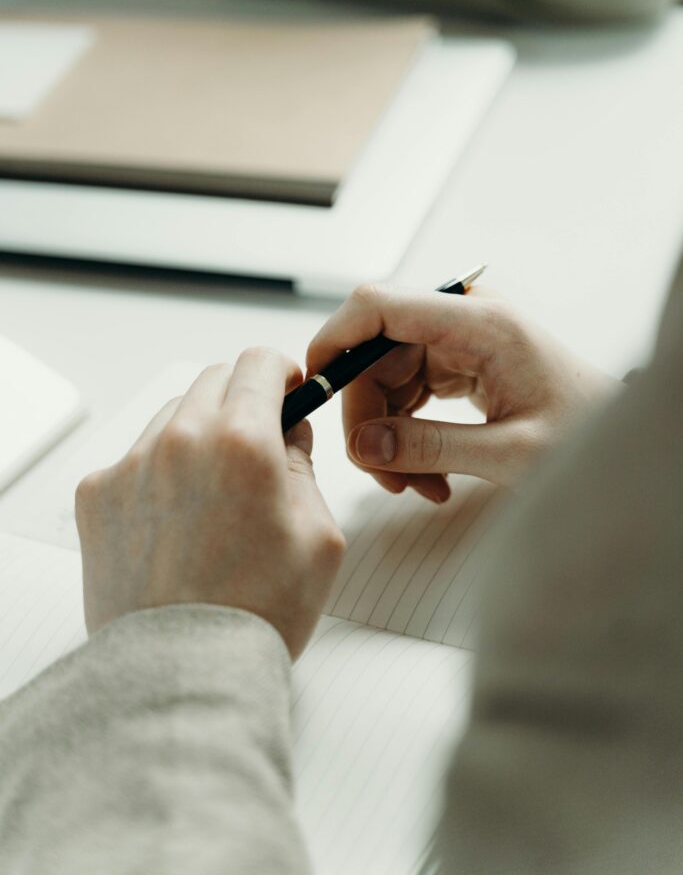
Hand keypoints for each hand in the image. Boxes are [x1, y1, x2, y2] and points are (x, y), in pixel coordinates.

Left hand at [75, 351, 344, 658]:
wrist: (183, 671)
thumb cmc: (257, 612)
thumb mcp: (319, 535)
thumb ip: (306, 467)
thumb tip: (289, 434)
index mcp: (242, 440)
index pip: (258, 363)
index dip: (281, 372)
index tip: (287, 387)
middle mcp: (180, 439)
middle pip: (213, 380)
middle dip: (242, 400)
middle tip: (258, 443)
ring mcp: (131, 465)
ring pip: (173, 416)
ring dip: (200, 434)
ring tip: (216, 492)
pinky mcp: (97, 496)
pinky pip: (135, 458)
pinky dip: (160, 471)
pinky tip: (179, 519)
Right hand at [306, 284, 618, 500]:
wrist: (616, 436)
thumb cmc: (584, 434)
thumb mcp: (509, 454)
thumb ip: (430, 448)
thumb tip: (363, 444)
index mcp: (480, 323)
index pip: (379, 304)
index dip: (334, 337)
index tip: (314, 384)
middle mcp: (464, 321)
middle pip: (375, 353)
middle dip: (369, 418)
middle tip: (387, 476)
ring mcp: (460, 339)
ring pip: (385, 378)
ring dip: (389, 435)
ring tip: (420, 485)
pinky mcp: (458, 361)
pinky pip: (407, 392)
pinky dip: (407, 433)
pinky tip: (430, 473)